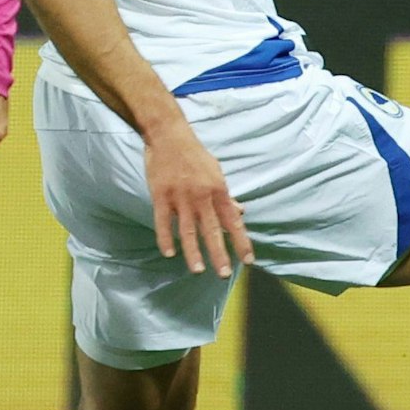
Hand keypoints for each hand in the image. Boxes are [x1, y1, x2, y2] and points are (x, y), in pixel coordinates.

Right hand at [144, 119, 251, 277]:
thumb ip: (226, 196)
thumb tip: (239, 213)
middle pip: (211, 230)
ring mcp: (179, 197)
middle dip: (218, 254)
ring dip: (193, 252)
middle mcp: (201, 196)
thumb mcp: (216, 172)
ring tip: (198, 270)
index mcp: (218, 190)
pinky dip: (165, 238)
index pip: (233, 221)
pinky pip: (162, 222)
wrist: (169, 135)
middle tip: (223, 274)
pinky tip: (169, 254)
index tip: (248, 261)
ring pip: (187, 230)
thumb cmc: (195, 155)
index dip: (241, 242)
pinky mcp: (160, 196)